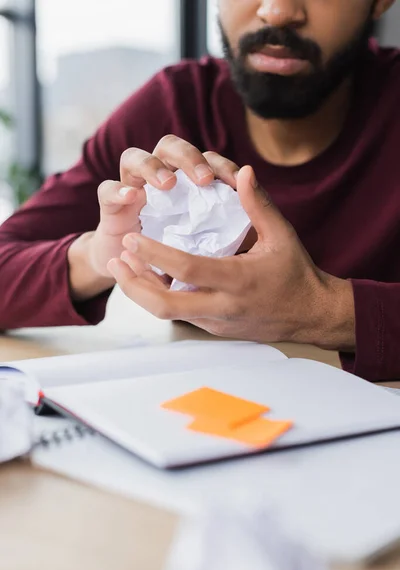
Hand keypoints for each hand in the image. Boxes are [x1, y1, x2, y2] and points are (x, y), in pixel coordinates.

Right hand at [90, 135, 251, 276]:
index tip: (238, 182)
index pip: (205, 159)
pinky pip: (108, 190)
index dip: (221, 165)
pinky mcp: (112, 207)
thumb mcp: (215, 243)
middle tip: (205, 179)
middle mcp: (160, 179)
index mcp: (188, 183)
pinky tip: (131, 197)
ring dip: (152, 166)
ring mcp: (133, 189)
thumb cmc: (186, 258)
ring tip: (168, 184)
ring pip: (135, 158)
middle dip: (188, 157)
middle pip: (169, 147)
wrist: (145, 282)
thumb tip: (261, 214)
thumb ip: (234, 224)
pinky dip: (118, 190)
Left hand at [108, 166, 355, 350]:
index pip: (188, 269)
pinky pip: (180, 315)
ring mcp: (217, 322)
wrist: (310, 315)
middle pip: (165, 306)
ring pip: (167, 314)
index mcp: (238, 280)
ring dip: (140, 292)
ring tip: (124, 268)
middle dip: (133, 285)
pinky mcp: (215, 329)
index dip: (155, 255)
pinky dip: (160, 296)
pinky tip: (150, 278)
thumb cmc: (296, 272)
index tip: (132, 238)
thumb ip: (258, 205)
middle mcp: (223, 306)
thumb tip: (242, 171)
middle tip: (115, 261)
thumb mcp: (281, 235)